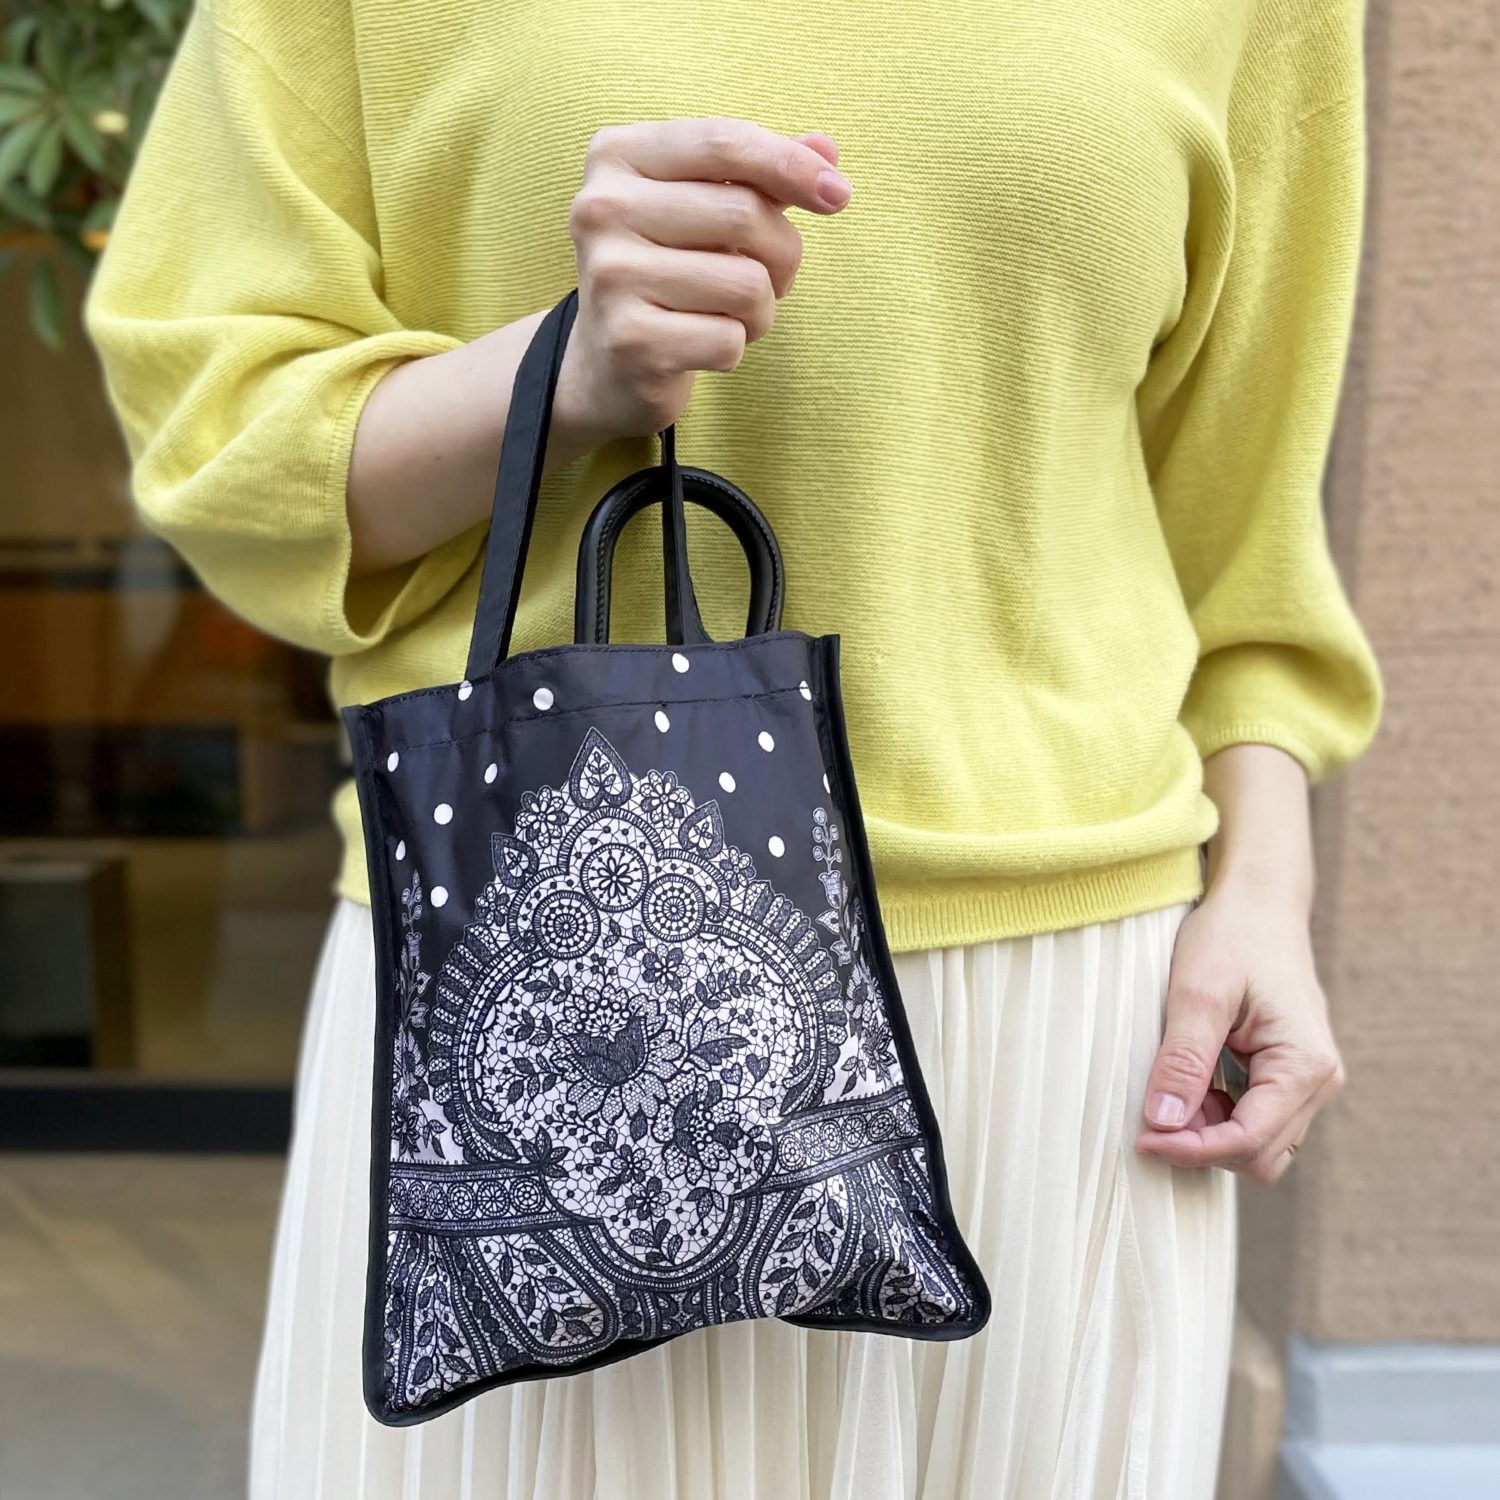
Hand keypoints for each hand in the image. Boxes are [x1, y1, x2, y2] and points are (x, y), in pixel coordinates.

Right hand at [555, 117, 851, 445]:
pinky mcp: (629, 341)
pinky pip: (728, 340)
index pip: (723, 143)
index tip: (839, 193)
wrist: (608, 364)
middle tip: (770, 278)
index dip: (791, 165)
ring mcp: (609, 276)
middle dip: (782, 254)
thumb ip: (761, 175)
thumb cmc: (668, 272)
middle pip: (743, 214)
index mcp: (618, 157)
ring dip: (761, 309)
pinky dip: (734, 348)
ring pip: (746, 283)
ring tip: (729, 314)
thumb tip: (827, 149)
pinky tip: (703, 345)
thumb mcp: (705, 209)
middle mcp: (601, 209)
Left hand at [1135, 875, 1345, 1183]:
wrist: (1259, 903)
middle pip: (1258, 1155)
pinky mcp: (1290, 1075)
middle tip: (1149, 1119)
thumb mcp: (1197, 993)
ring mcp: (1308, 1081)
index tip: (1143, 1140)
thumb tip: (1163, 1122)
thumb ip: (1183, 1059)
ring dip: (1209, 1134)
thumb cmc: (1231, 936)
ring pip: (1258, 1144)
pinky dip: (1218, 1117)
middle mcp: (1319, 1081)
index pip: (1249, 1140)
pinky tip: (1189, 1086)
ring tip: (1168, 1094)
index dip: (1193, 1150)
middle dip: (1202, 1146)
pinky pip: (1257, 1121)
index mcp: (1305, 1064)